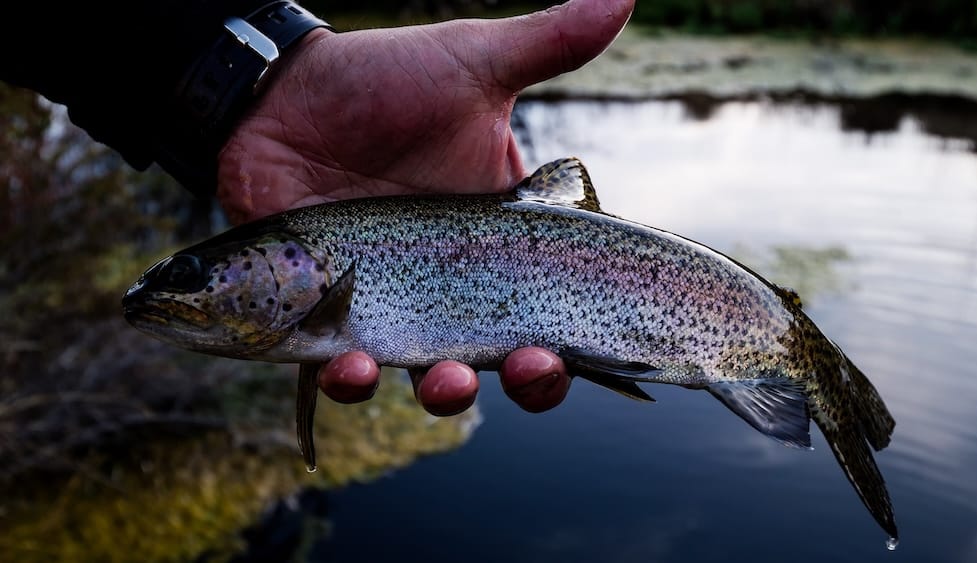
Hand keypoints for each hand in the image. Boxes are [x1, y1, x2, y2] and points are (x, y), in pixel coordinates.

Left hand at [216, 0, 633, 413]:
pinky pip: (345, 362)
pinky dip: (350, 375)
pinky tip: (352, 365)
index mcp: (498, 238)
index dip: (574, 342)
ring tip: (447, 381)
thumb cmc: (383, 80)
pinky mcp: (332, 311)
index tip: (580, 348)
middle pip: (505, 357)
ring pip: (430, 374)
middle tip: (529, 367)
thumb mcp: (472, 63)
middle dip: (526, 380)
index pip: (551, 303)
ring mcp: (392, 303)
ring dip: (446, 392)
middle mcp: (452, 283)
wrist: (283, 92)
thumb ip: (548, 44)